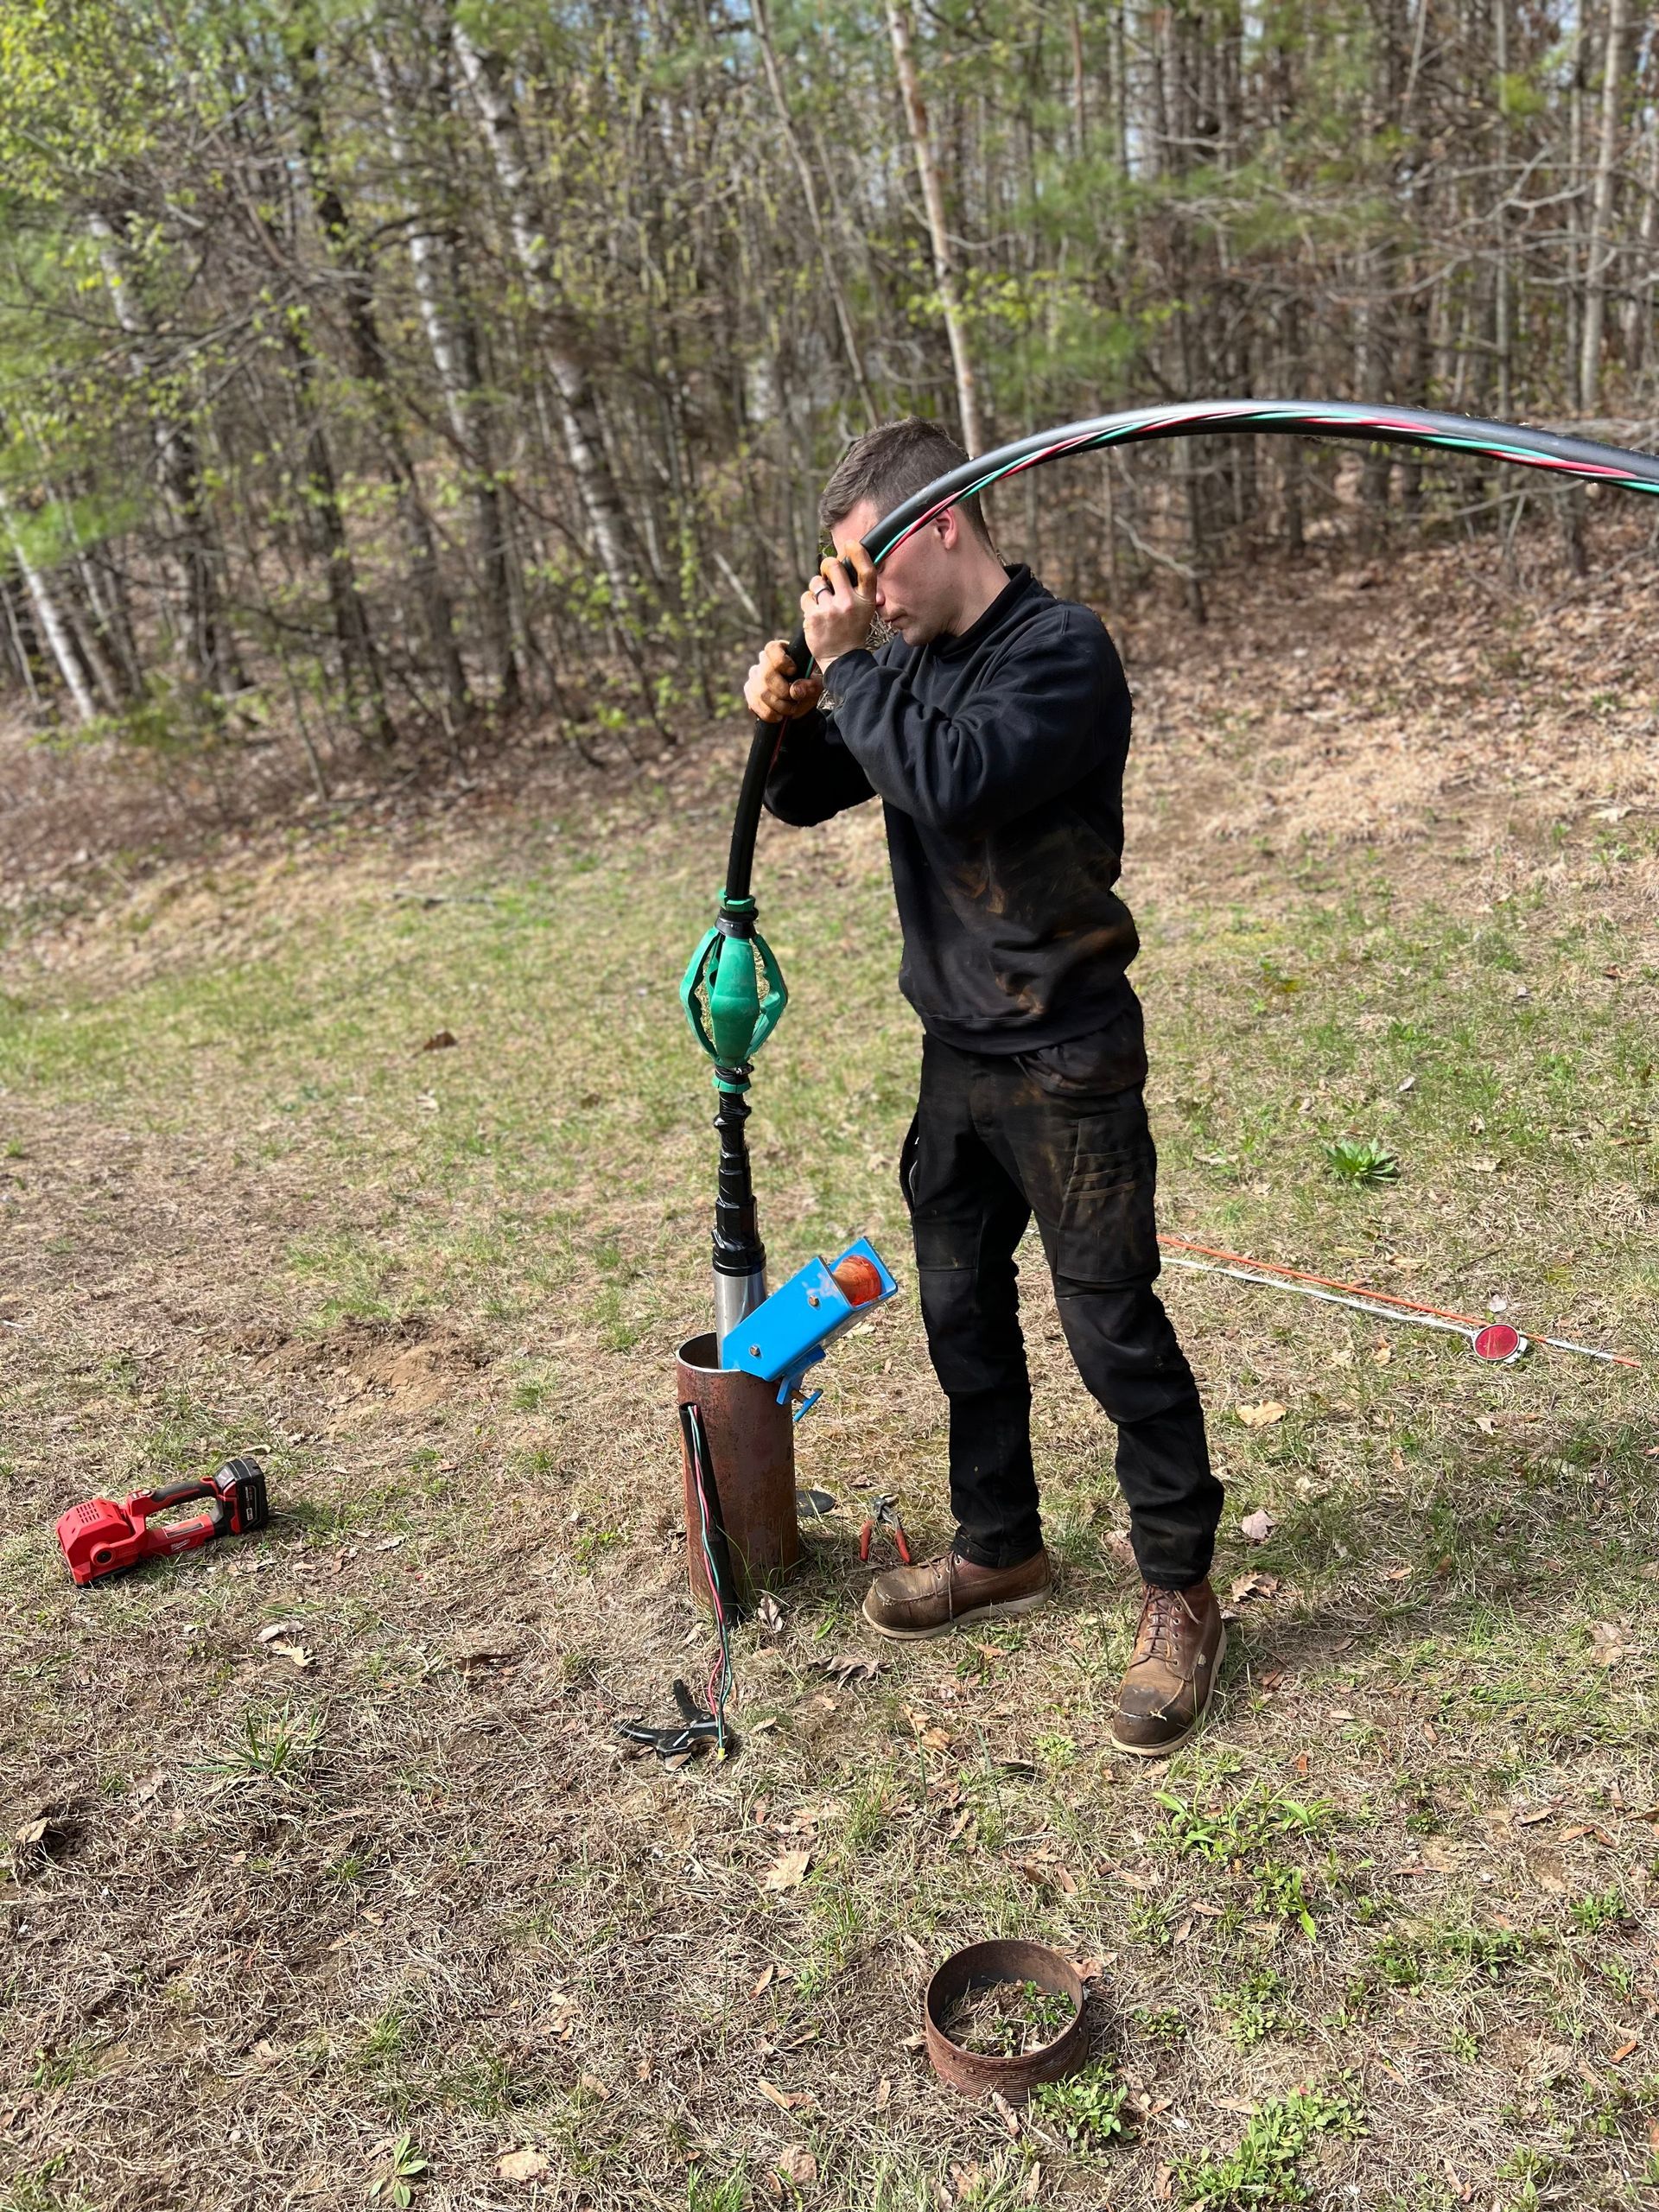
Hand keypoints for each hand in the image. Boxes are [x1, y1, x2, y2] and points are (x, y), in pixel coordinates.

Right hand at [744, 638, 823, 723]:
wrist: (801, 703)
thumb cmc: (809, 686)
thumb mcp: (816, 684)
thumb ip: (810, 685)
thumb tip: (795, 691)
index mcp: (780, 651)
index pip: (772, 649)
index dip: (781, 661)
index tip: (794, 671)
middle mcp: (763, 661)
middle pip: (766, 675)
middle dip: (782, 692)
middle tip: (794, 700)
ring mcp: (755, 676)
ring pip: (760, 692)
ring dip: (777, 705)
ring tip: (790, 710)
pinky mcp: (750, 691)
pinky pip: (753, 703)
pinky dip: (768, 713)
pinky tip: (778, 717)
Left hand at [800, 539, 876, 670]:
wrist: (842, 659)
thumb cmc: (852, 631)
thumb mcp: (865, 610)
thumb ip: (857, 589)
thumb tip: (842, 563)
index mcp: (865, 601)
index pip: (866, 570)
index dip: (858, 553)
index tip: (851, 545)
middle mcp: (849, 603)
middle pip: (834, 567)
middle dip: (827, 565)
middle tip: (826, 570)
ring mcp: (830, 610)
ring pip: (816, 583)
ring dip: (817, 588)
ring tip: (823, 602)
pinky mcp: (814, 617)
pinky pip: (806, 597)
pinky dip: (808, 603)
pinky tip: (816, 614)